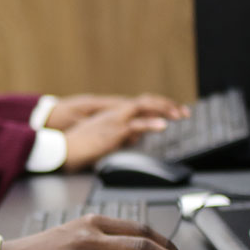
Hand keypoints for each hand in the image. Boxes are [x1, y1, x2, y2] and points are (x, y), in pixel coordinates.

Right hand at [57, 97, 190, 171]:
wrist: (64, 148)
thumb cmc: (80, 145)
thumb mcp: (106, 139)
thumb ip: (123, 136)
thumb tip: (137, 137)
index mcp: (115, 113)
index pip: (143, 103)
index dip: (160, 106)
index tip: (175, 112)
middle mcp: (117, 112)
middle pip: (147, 101)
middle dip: (168, 105)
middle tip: (185, 112)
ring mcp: (115, 120)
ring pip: (144, 107)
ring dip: (165, 110)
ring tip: (180, 114)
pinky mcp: (113, 131)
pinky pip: (136, 124)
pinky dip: (151, 123)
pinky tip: (163, 125)